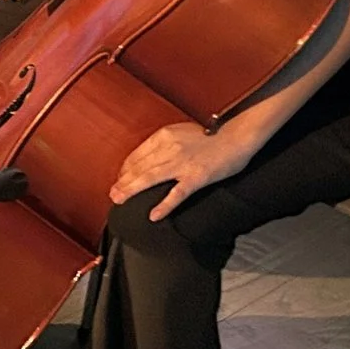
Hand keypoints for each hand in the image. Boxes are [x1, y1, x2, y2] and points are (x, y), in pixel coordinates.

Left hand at [109, 122, 258, 220]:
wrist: (237, 138)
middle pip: (140, 167)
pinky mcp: (196, 177)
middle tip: (113, 194)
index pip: (138, 155)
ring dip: (133, 190)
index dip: (126, 169)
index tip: (120, 179)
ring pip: (150, 178)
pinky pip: (176, 194)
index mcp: (164, 136)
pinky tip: (154, 215)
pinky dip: (164, 205)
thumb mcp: (181, 132)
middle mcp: (169, 148)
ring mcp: (182, 163)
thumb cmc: (212, 136)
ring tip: (121, 200)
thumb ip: (165, 143)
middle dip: (123, 182)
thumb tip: (149, 158)